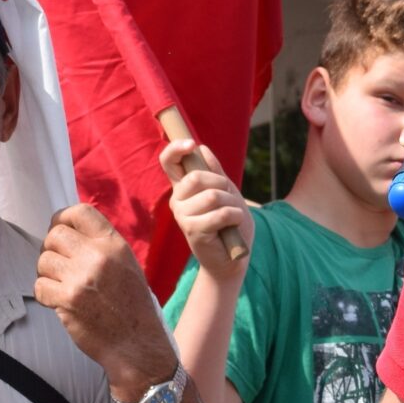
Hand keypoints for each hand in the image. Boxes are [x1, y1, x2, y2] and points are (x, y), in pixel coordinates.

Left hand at [39, 203, 180, 394]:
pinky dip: (45, 295)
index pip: (79, 212)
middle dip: (51, 249)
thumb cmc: (131, 306)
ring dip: (47, 273)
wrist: (136, 344)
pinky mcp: (68, 299)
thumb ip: (101, 246)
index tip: (59, 229)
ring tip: (63, 286)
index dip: (62, 218)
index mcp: (115, 244)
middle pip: (54, 235)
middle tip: (59, 265)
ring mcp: (82, 278)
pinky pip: (39, 286)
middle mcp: (98, 256)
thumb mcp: (126, 265)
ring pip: (43, 260)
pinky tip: (61, 301)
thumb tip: (66, 231)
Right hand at [161, 138, 253, 279]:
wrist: (232, 258)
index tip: (191, 144)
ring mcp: (182, 216)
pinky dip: (235, 217)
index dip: (176, 149)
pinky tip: (233, 226)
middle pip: (196, 176)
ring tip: (232, 218)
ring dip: (232, 204)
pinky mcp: (192, 230)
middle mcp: (178, 200)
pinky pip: (220, 214)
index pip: (169, 162)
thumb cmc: (230, 224)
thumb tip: (202, 149)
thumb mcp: (227, 192)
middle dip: (222, 185)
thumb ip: (215, 172)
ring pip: (212, 196)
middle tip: (230, 200)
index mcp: (183, 188)